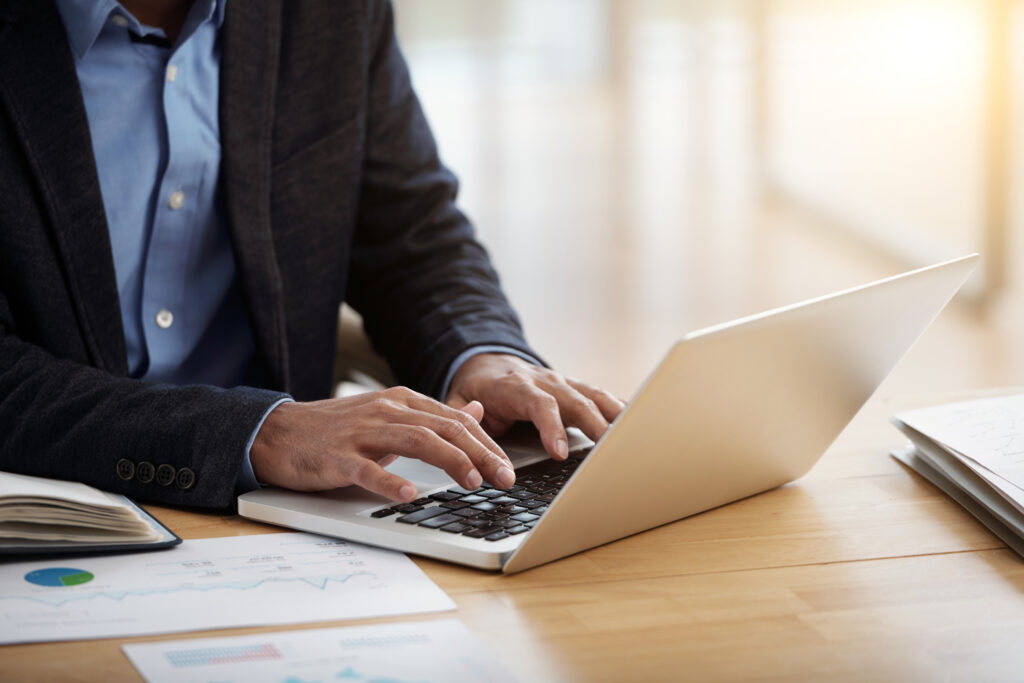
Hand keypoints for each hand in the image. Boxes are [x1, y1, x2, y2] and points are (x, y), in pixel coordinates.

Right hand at [250, 387, 514, 502]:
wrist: (279, 431)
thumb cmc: (338, 429)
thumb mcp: (391, 415)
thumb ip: (433, 416)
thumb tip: (477, 411)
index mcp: (402, 401)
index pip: (455, 420)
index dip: (486, 443)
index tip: (507, 467)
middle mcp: (386, 410)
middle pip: (443, 429)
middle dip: (480, 453)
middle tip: (504, 478)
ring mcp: (361, 432)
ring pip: (415, 441)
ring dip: (449, 461)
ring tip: (472, 482)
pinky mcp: (337, 456)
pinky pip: (366, 468)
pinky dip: (389, 481)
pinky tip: (407, 494)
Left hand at [446, 353, 624, 459]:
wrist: (486, 361)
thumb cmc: (474, 388)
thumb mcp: (456, 400)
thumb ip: (462, 413)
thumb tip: (474, 424)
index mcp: (516, 386)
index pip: (539, 405)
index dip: (551, 427)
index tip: (559, 452)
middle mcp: (545, 382)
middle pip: (576, 401)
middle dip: (595, 426)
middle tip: (610, 452)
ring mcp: (564, 383)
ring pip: (594, 397)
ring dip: (614, 418)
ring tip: (633, 439)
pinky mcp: (575, 389)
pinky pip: (602, 396)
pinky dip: (620, 409)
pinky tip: (639, 423)